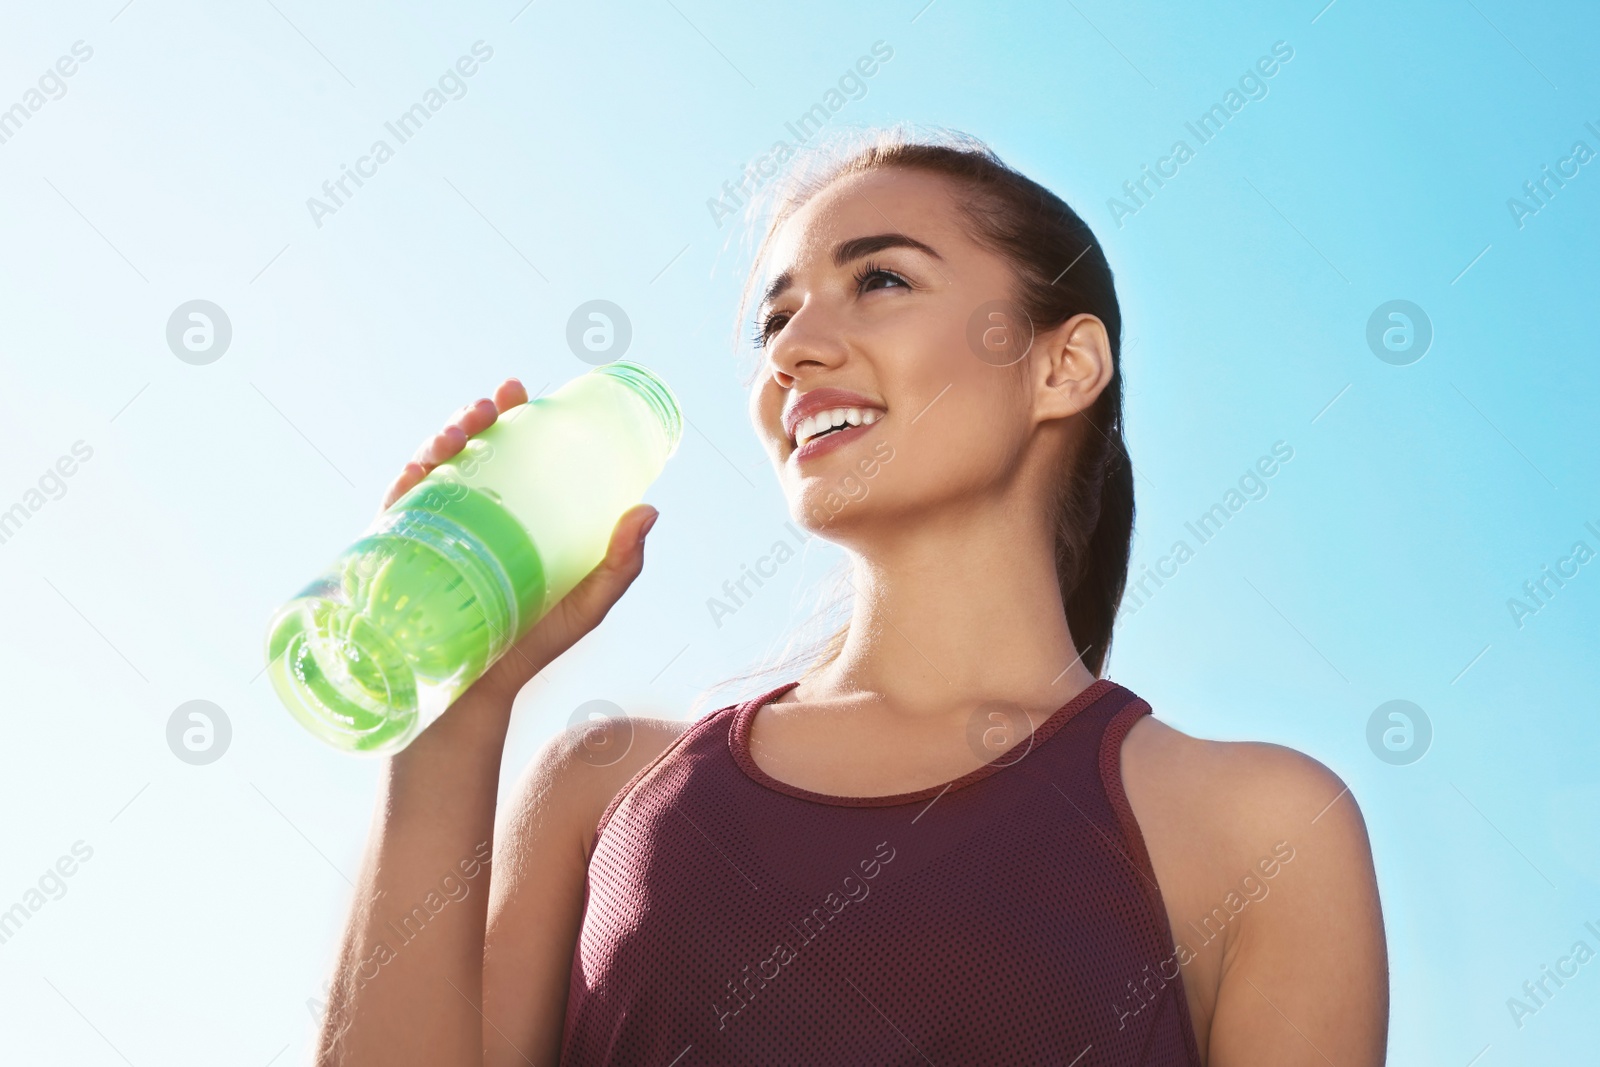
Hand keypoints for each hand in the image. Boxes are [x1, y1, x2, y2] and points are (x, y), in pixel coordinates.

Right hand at [381, 378, 659, 707]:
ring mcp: (430, 535)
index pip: (508, 455)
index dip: (510, 418)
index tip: (520, 391)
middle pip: (465, 454)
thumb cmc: (532, 647)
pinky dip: (403, 485)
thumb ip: (621, 565)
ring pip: (428, 473)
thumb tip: (650, 509)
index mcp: (510, 517)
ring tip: (462, 430)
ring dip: (438, 440)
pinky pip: (394, 514)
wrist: (473, 700)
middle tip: (492, 404)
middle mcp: (467, 518)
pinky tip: (418, 469)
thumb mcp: (587, 606)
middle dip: (473, 419)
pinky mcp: (397, 560)